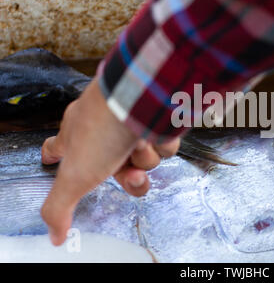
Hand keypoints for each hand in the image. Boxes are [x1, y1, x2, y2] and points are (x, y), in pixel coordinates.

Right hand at [40, 79, 179, 245]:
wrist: (139, 98)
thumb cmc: (102, 130)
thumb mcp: (74, 176)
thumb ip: (59, 207)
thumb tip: (54, 236)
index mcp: (76, 137)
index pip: (56, 148)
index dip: (53, 155)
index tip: (49, 158)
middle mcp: (103, 129)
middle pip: (118, 169)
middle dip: (130, 176)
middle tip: (132, 172)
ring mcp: (130, 123)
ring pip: (145, 159)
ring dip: (146, 158)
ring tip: (139, 142)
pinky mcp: (156, 118)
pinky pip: (164, 144)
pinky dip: (163, 142)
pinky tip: (155, 132)